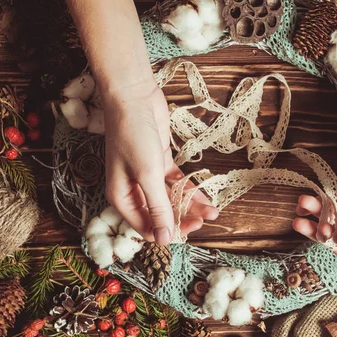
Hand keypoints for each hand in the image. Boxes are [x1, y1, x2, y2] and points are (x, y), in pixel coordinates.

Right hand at [103, 82, 217, 244]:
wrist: (133, 98)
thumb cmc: (133, 135)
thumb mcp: (147, 174)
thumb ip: (158, 207)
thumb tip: (164, 239)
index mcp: (122, 198)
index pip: (146, 228)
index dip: (169, 232)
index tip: (192, 227)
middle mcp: (133, 191)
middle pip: (160, 215)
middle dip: (183, 219)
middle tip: (205, 219)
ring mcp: (146, 176)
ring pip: (171, 199)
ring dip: (191, 206)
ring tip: (214, 211)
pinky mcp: (159, 162)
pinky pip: (176, 183)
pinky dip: (190, 189)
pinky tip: (207, 197)